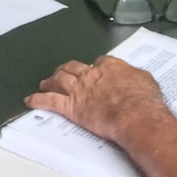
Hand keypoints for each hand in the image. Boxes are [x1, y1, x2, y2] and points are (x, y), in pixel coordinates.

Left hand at [24, 57, 166, 143]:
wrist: (134, 114)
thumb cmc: (144, 100)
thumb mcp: (146, 81)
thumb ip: (136, 78)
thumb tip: (137, 80)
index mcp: (110, 67)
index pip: (98, 62)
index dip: (94, 67)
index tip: (94, 70)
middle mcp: (91, 75)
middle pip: (73, 67)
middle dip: (66, 69)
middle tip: (61, 72)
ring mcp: (79, 90)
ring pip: (59, 80)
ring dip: (50, 81)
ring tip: (44, 82)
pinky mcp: (71, 106)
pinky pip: (50, 101)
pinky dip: (38, 100)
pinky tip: (30, 100)